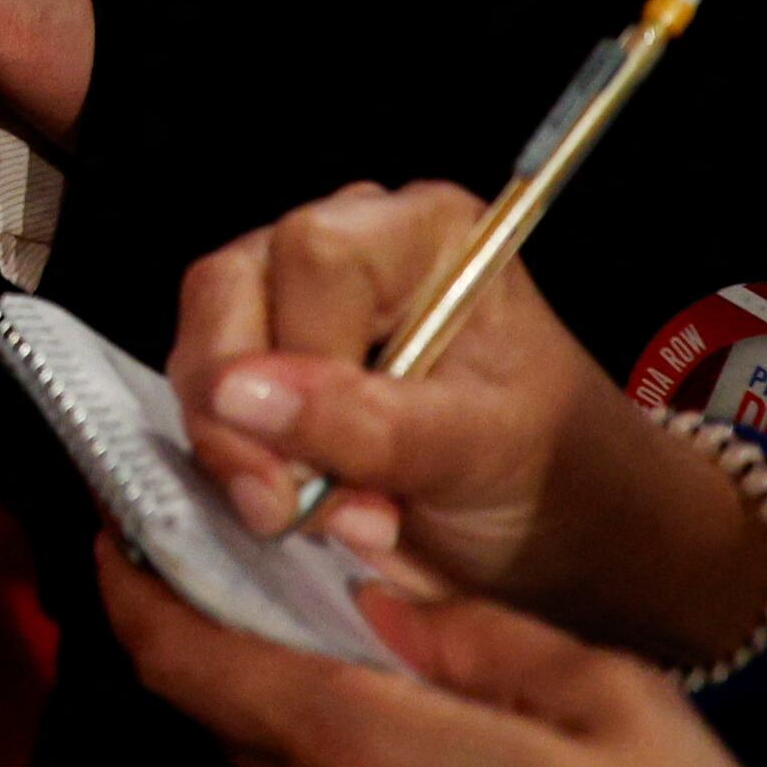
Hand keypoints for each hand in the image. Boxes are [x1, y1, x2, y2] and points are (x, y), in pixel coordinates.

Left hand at [102, 549, 766, 766]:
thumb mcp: (612, 702)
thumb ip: (477, 632)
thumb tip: (378, 588)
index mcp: (365, 749)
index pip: (184, 658)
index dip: (131, 588)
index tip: (116, 526)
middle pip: (224, 710)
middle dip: (221, 635)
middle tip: (249, 564)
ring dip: (291, 705)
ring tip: (345, 642)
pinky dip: (340, 765)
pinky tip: (405, 734)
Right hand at [170, 182, 766, 667]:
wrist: (563, 531)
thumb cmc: (551, 477)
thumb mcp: (479, 452)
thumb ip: (367, 422)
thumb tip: (237, 395)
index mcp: (421, 234)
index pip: (311, 257)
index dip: (297, 354)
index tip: (314, 465)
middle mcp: (348, 243)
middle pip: (230, 289)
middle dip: (240, 412)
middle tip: (282, 507)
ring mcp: (296, 299)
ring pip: (204, 344)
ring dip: (235, 445)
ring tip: (311, 515)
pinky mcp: (267, 359)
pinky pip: (208, 394)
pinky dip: (236, 458)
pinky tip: (299, 504)